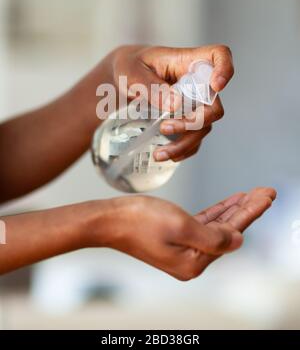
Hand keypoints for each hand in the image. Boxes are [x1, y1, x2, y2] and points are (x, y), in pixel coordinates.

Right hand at [86, 187, 275, 280]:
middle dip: (247, 210)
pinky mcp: (175, 239)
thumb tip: (238, 240)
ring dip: (234, 209)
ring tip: (252, 194)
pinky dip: (217, 212)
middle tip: (266, 191)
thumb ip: (214, 236)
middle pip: (227, 231)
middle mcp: (191, 260)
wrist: (108, 220)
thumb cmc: (139, 220)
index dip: (251, 212)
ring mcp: (183, 250)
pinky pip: (203, 224)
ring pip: (217, 226)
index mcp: (194, 262)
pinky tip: (229, 202)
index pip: (232, 234)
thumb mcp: (181, 226)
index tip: (267, 195)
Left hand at [110, 44, 233, 161]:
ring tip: (159, 152)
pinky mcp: (186, 120)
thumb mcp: (131, 72)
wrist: (121, 79)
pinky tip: (165, 155)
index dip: (225, 69)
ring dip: (185, 142)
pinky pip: (194, 139)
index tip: (216, 86)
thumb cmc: (129, 67)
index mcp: (187, 61)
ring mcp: (194, 103)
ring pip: (204, 126)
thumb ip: (151, 86)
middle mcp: (196, 83)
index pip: (218, 55)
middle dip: (196, 121)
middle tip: (166, 127)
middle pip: (214, 103)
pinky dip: (182, 150)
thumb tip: (175, 105)